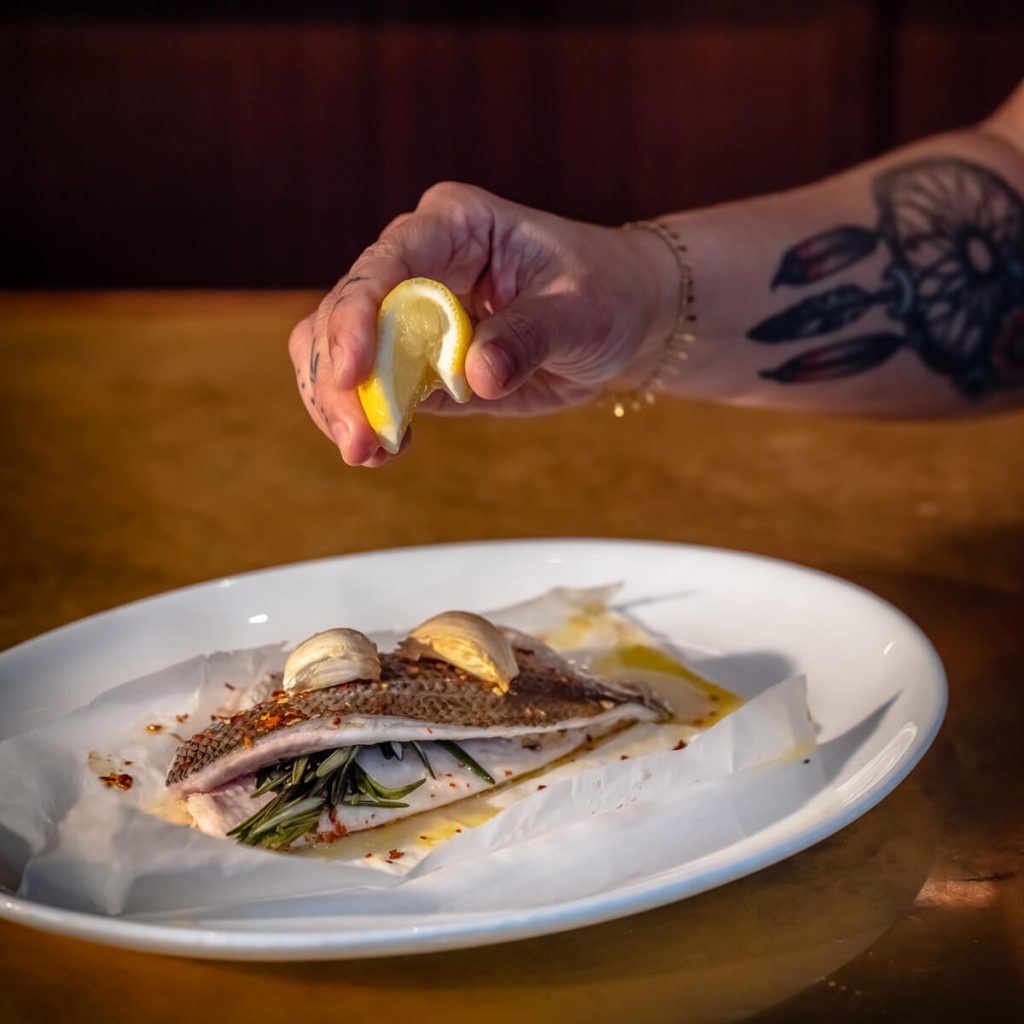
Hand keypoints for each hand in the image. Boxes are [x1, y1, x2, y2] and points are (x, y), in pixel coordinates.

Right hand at [288, 182, 674, 465]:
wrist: (624, 321)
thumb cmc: (607, 293)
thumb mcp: (580, 310)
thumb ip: (528, 336)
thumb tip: (475, 377)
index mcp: (453, 226)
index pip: (385, 263)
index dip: (358, 315)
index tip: (355, 373)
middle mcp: (418, 263)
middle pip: (344, 311)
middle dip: (339, 376)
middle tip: (358, 438)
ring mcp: (411, 314)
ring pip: (338, 352)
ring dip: (342, 405)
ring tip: (365, 452)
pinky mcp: (419, 364)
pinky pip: (375, 391)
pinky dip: (368, 421)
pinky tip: (382, 453)